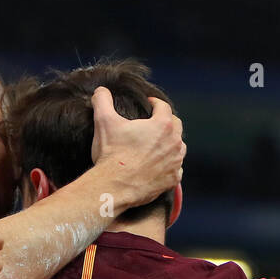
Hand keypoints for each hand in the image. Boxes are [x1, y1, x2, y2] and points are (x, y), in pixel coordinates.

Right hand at [89, 87, 184, 209]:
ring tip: (158, 145)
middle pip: (176, 126)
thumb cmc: (111, 154)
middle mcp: (174, 142)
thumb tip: (101, 91)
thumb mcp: (104, 122)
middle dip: (167, 122)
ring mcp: (175, 162)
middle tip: (154, 124)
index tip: (149, 104)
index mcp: (162, 125)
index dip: (155, 103)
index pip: (163, 107)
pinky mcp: (172, 179)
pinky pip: (176, 169)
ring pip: (179, 147)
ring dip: (171, 144)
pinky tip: (159, 166)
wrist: (114, 187)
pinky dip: (169, 166)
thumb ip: (103, 101)